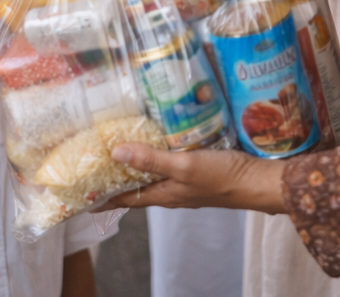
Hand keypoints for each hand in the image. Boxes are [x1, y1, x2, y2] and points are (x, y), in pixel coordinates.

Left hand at [104, 143, 287, 214]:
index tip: (81, 198)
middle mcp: (171, 191)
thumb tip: (116, 152)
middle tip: (94, 166)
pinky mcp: (197, 171)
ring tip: (119, 149)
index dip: (103, 199)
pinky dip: (157, 156)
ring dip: (136, 166)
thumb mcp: (183, 166)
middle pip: (136, 187)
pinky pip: (169, 165)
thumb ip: (151, 160)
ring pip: (153, 176)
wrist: (257, 181)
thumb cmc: (221, 177)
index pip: (125, 199)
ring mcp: (185, 182)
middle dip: (115, 180)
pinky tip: (158, 140)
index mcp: (163, 194)